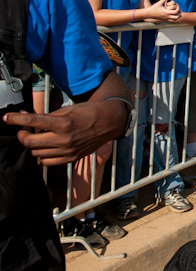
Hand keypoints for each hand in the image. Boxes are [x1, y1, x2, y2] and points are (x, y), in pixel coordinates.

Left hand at [3, 99, 126, 165]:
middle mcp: (64, 139)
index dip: (15, 119)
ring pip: (36, 153)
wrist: (110, 122)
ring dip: (32, 144)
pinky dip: (41, 155)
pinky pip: (47, 162)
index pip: (32, 122)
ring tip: (37, 137)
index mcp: (63, 123)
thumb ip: (47, 116)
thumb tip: (26, 117)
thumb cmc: (89, 112)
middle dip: (21, 134)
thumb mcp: (68, 109)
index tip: (6, 118)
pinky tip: (45, 147)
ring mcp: (68, 151)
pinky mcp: (72, 158)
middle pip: (29, 142)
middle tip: (23, 128)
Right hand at [144, 0, 181, 22]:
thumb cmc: (153, 8)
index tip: (177, 5)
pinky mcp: (164, 20)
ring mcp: (165, 19)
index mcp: (166, 12)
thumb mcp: (159, 3)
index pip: (175, 12)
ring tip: (178, 13)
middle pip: (176, 17)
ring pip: (174, 20)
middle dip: (179, 14)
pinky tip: (174, 15)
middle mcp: (166, 16)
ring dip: (177, 17)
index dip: (178, 8)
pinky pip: (171, 21)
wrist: (149, 14)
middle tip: (180, 10)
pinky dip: (174, 19)